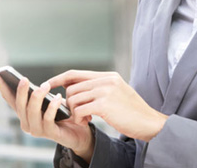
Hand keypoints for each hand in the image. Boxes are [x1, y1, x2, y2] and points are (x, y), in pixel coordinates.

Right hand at [0, 71, 94, 161]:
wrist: (80, 132)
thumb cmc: (63, 114)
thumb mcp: (49, 101)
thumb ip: (39, 95)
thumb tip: (29, 82)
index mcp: (24, 113)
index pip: (10, 99)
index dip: (1, 86)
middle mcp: (27, 123)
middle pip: (20, 105)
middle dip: (21, 91)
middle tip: (24, 79)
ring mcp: (37, 130)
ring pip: (32, 112)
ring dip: (38, 97)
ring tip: (46, 85)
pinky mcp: (50, 134)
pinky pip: (48, 119)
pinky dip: (52, 107)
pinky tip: (58, 97)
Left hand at [48, 70, 167, 141]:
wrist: (149, 122)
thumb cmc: (132, 111)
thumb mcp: (117, 93)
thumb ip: (100, 88)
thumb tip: (76, 89)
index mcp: (108, 76)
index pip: (75, 73)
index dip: (59, 79)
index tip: (47, 85)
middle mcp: (106, 80)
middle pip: (72, 88)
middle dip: (69, 103)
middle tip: (79, 113)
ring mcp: (105, 91)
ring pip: (73, 99)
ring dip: (74, 112)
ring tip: (85, 119)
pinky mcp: (104, 104)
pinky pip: (79, 110)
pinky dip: (78, 118)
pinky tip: (87, 122)